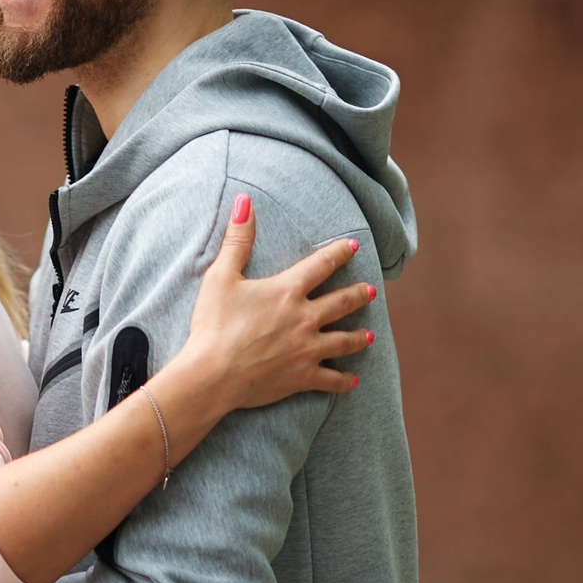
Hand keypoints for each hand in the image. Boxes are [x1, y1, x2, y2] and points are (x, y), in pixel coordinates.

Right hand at [161, 195, 375, 427]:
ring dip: (357, 337)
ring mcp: (307, 349)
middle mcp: (305, 318)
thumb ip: (237, 239)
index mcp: (288, 290)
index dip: (340, 252)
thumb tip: (243, 201)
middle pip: (342, 302)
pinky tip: (351, 381)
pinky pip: (330, 379)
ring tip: (369, 335)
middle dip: (358, 295)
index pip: (322, 264)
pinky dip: (342, 381)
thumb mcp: (221, 276)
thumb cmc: (213, 324)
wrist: (212, 374)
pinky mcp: (302, 377)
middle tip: (371, 291)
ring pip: (343, 341)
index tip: (354, 246)